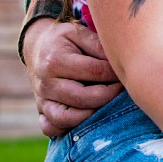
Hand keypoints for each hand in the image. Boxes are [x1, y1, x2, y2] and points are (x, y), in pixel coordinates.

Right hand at [22, 18, 122, 136]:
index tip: (126, 72)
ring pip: (66, 119)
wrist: (36, 47)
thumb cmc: (64, 40)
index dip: (116, 74)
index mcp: (56, 61)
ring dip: (91, 115)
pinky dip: (68, 128)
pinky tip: (85, 117)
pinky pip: (51, 128)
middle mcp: (46, 83)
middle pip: (84, 98)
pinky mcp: (41, 111)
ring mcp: (42, 100)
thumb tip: (119, 63)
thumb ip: (99, 46)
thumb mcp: (79, 33)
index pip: (95, 72)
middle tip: (121, 88)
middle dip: (109, 95)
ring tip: (105, 103)